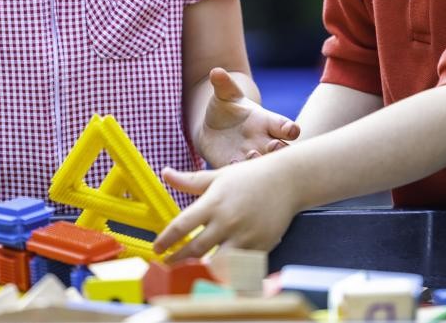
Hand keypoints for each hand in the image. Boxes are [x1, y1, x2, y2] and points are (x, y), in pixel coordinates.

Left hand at [153, 156, 299, 260]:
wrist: (287, 180)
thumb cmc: (250, 176)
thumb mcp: (218, 176)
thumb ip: (190, 180)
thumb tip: (165, 174)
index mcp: (214, 203)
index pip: (182, 226)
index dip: (166, 240)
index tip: (157, 249)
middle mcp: (227, 221)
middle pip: (195, 249)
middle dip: (178, 260)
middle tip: (168, 264)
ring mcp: (244, 236)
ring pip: (217, 263)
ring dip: (201, 269)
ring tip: (189, 272)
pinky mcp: (260, 246)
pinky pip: (239, 266)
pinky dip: (228, 271)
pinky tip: (218, 272)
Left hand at [195, 68, 300, 166]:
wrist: (212, 130)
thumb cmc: (226, 108)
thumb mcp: (225, 95)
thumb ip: (224, 84)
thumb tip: (216, 71)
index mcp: (267, 122)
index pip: (284, 126)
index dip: (290, 128)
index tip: (291, 130)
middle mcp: (265, 141)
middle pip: (281, 149)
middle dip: (280, 149)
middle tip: (274, 146)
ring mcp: (252, 156)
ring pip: (264, 163)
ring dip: (260, 162)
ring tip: (251, 155)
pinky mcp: (236, 166)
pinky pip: (241, 172)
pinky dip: (238, 170)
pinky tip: (231, 165)